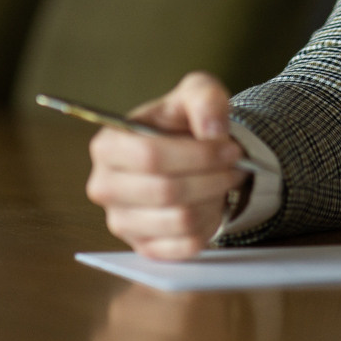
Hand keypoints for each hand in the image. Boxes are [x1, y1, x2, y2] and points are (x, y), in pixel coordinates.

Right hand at [85, 72, 246, 259]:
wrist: (187, 155)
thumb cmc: (183, 122)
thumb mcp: (196, 93)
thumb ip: (205, 98)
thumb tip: (212, 130)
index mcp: (107, 145)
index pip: (150, 156)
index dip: (198, 155)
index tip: (231, 149)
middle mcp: (104, 187)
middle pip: (167, 191)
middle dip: (213, 179)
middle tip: (235, 167)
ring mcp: (120, 222)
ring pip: (180, 221)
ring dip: (213, 201)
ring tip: (222, 183)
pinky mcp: (142, 247)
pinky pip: (185, 247)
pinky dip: (209, 226)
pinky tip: (211, 205)